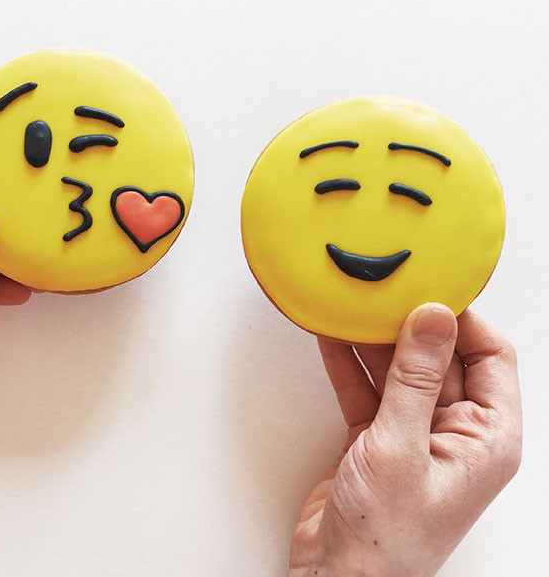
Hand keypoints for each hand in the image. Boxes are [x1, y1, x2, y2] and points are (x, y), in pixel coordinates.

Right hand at [288, 304, 521, 575]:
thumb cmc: (384, 536)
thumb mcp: (401, 447)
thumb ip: (416, 379)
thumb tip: (434, 318)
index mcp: (487, 438)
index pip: (489, 357)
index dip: (462, 319)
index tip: (428, 285)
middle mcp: (456, 433)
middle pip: (441, 359)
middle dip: (410, 325)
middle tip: (383, 288)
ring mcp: (414, 435)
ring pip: (399, 371)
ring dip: (373, 340)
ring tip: (352, 303)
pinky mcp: (377, 440)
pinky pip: (367, 389)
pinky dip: (349, 364)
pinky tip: (331, 336)